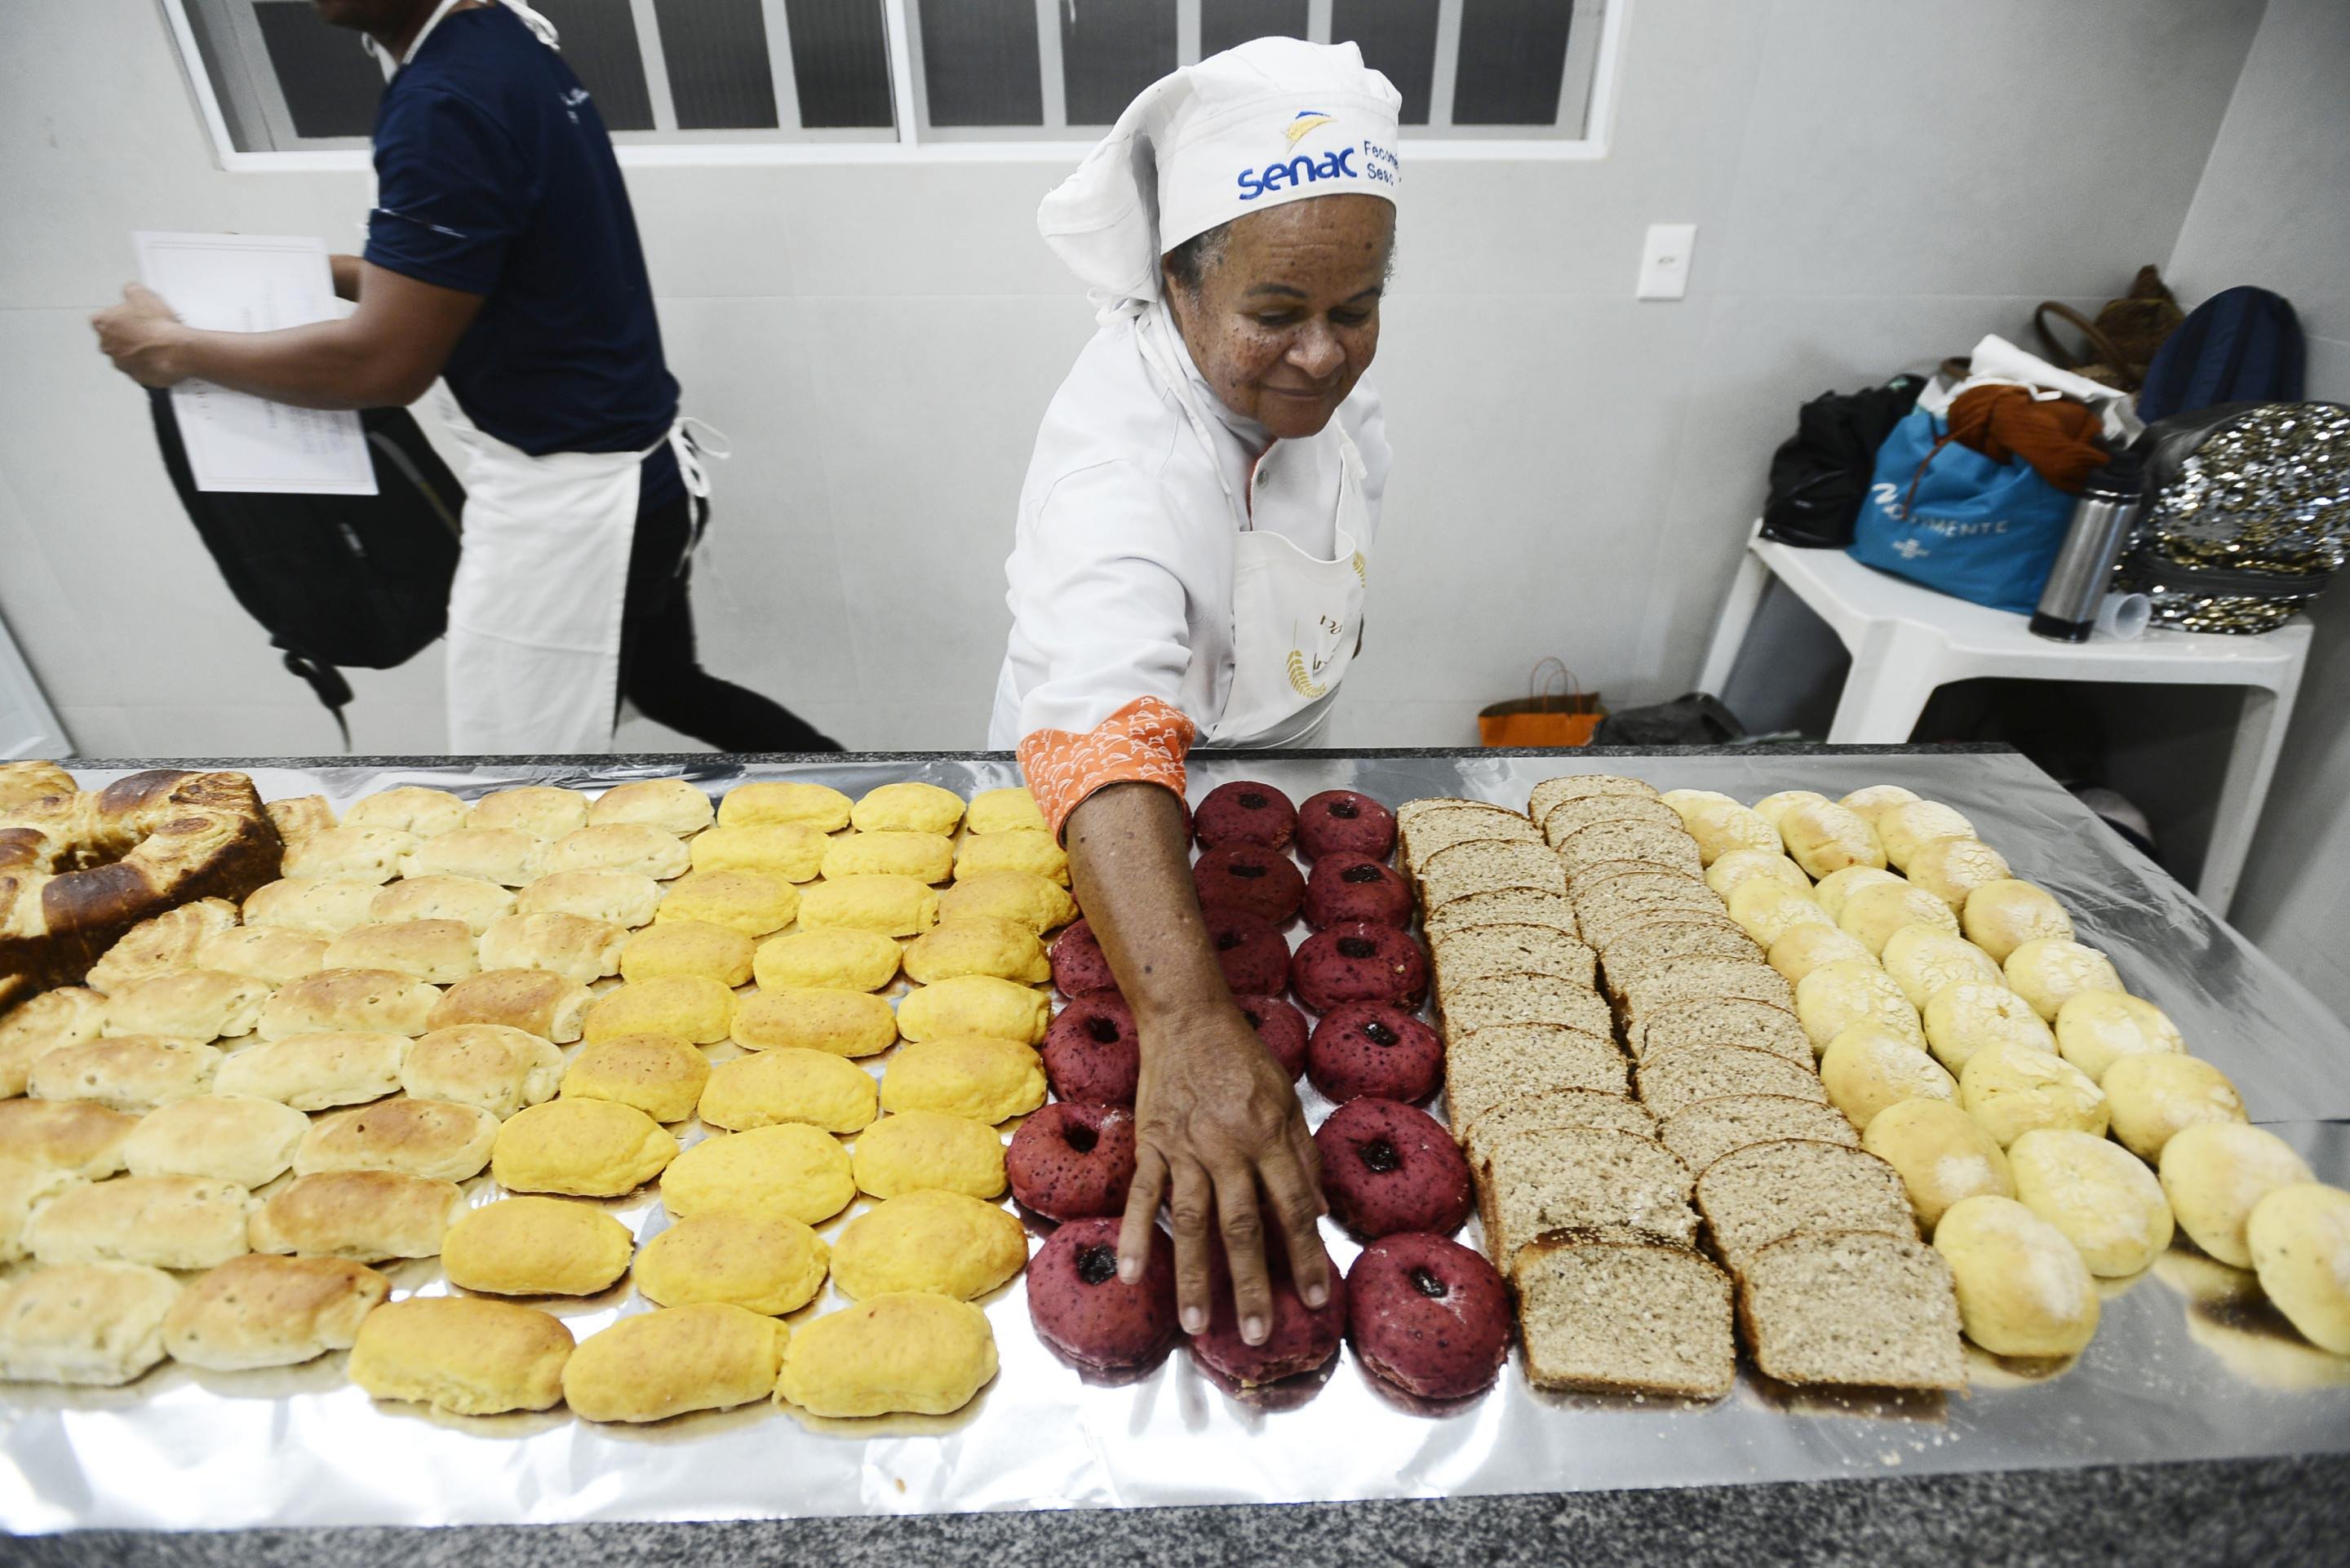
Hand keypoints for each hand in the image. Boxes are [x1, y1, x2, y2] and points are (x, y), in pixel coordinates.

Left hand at [91, 285, 188, 386]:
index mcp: (103, 325)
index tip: (131, 318)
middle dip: (124, 337)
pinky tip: (162, 359)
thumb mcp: (142, 294)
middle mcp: (107, 347)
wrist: (176, 350)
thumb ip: (130, 290)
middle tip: (145, 332)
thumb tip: (128, 292)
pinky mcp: (138, 379)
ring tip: (157, 346)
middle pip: (112, 340)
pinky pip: (141, 371)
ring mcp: (122, 365)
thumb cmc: (156, 322)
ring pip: (126, 357)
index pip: (100, 320)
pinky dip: (149, 366)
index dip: (116, 318)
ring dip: (136, 353)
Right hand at [1118, 1003, 1330, 1344]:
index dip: (1306, 1256)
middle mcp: (1227, 1147)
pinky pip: (1141, 1195)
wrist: (1187, 1018)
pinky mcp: (1150, 1144)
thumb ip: (1301, 1155)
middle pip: (1241, 1226)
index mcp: (1268, 1137)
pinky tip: (1132, 1274)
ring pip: (1190, 1221)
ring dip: (1194, 1276)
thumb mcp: (1286, 1099)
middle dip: (1251, 1284)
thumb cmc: (1242, 1057)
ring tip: (1198, 1325)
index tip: (1315, 1298)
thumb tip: (1318, 1210)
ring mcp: (1184, 1148)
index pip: (1292, 1208)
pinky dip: (1134, 1234)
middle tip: (1258, 1334)